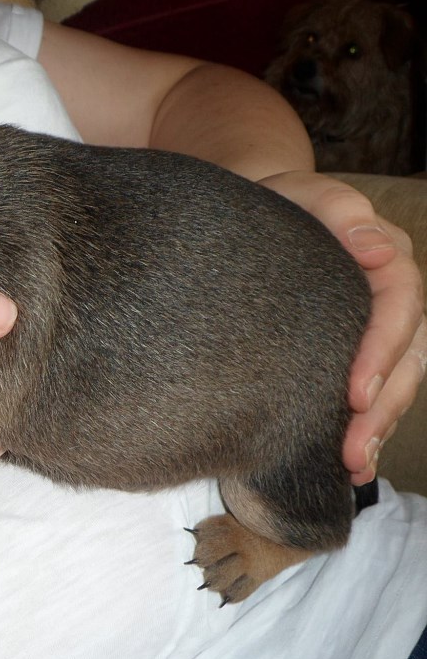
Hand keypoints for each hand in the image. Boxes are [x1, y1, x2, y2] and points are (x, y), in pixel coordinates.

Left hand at [259, 171, 426, 482]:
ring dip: (378, 428)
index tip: (355, 392)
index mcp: (384, 258)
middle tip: (352, 450)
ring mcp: (374, 326)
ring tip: (353, 466)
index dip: (384, 351)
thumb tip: (377, 247)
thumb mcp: (299, 192)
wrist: (251, 212)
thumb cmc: (275, 202)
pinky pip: (371, 390)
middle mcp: (388, 296)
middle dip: (384, 408)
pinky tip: (349, 463)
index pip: (401, 305)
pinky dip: (364, 427)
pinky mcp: (350, 349)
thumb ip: (338, 209)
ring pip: (396, 381)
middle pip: (408, 356)